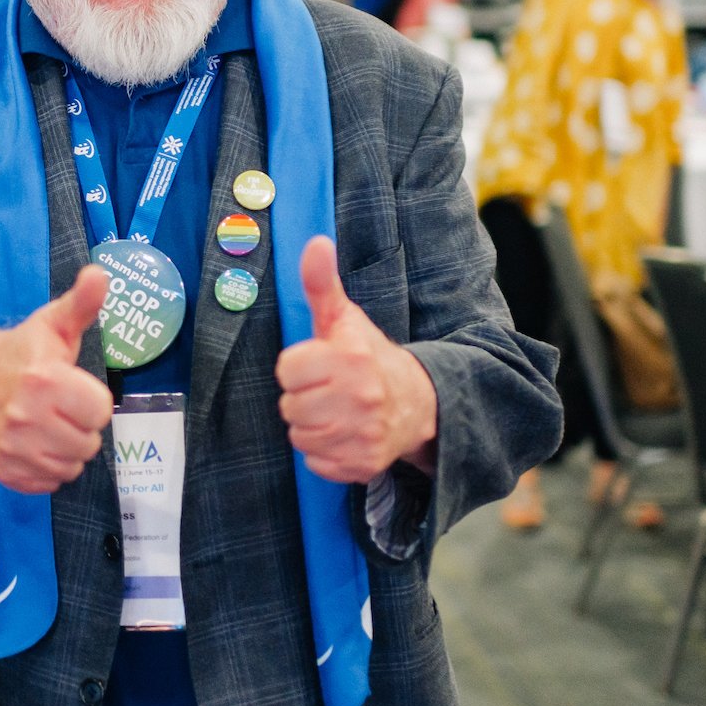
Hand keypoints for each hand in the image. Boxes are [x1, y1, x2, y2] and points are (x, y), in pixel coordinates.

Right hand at [0, 267, 113, 494]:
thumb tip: (100, 273)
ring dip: (67, 450)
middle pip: (88, 444)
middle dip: (81, 427)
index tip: (74, 388)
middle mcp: (25, 416)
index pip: (101, 411)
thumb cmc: (25, 351)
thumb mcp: (55, 323)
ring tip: (49, 424)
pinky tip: (36, 443)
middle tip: (61, 407)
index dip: (93, 400)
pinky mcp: (3, 469)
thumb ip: (83, 302)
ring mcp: (12, 446)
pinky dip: (48, 468)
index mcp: (44, 379)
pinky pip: (48, 483)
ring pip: (70, 467)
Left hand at [276, 237, 437, 482]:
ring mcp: (365, 434)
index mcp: (350, 358)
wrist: (418, 403)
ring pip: (300, 437)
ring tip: (333, 411)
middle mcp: (360, 397)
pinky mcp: (365, 464)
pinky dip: (324, 453)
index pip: (287, 370)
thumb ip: (321, 283)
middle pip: (290, 407)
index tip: (316, 364)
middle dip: (302, 399)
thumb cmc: (368, 356)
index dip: (296, 367)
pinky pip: (317, 463)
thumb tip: (315, 242)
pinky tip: (343, 434)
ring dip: (310, 427)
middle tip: (326, 390)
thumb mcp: (344, 318)